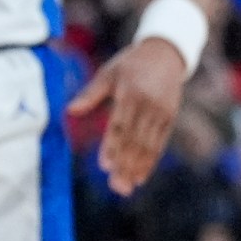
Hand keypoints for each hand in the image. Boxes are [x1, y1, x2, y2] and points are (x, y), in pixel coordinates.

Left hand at [67, 38, 188, 196]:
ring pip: (148, 145)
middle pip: (135, 140)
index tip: (104, 166)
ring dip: (137, 168)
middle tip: (115, 187)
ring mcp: (162, 112)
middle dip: (125, 165)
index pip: (120, 124)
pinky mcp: (170, 117)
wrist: (166, 52)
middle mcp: (149, 104)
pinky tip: (140, 177)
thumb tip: (70, 110)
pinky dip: (150, 161)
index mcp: (131, 92)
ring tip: (125, 188)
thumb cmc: (130, 63)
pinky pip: (159, 143)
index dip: (112, 146)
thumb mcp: (108, 73)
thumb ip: (90, 93)